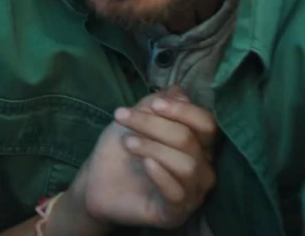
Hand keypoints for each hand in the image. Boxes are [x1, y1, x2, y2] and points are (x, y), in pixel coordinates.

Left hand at [61, 87, 216, 230]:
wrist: (97, 181)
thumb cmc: (122, 147)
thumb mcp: (134, 119)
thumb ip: (155, 105)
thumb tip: (179, 91)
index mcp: (198, 144)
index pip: (207, 124)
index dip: (183, 111)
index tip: (154, 104)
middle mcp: (202, 169)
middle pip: (191, 141)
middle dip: (155, 125)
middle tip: (123, 117)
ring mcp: (192, 193)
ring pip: (187, 166)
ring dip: (154, 148)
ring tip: (128, 142)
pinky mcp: (176, 213)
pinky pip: (178, 194)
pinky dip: (162, 175)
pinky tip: (145, 164)